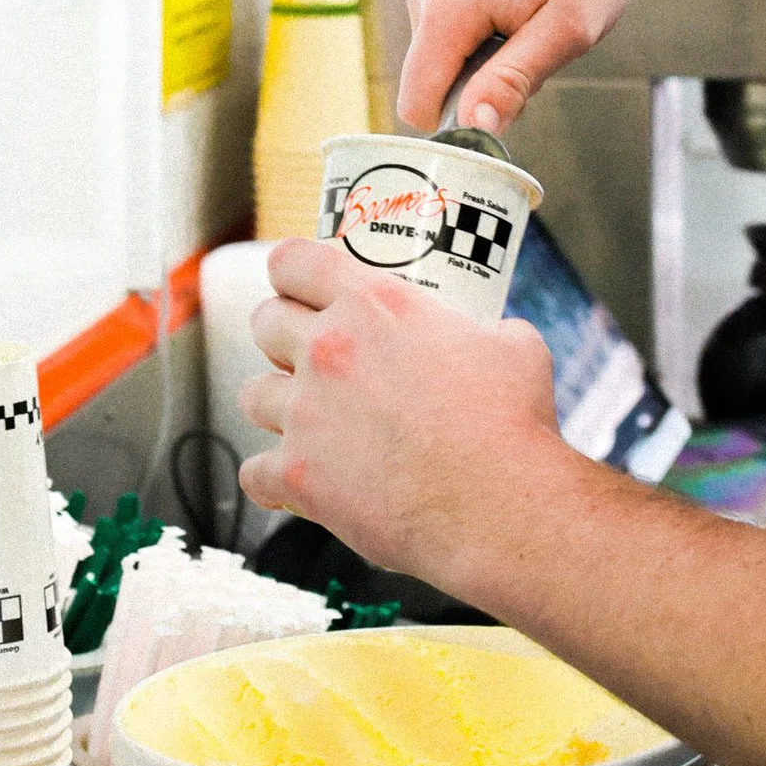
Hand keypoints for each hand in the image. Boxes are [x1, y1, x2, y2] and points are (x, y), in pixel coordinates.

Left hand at [237, 240, 570, 592]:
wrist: (496, 504)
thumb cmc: (511, 423)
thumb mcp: (513, 345)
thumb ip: (487, 329)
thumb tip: (494, 335)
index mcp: (376, 303)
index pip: (295, 261)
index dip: (291, 271)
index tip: (297, 285)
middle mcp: (329, 349)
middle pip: (265, 322)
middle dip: (281, 335)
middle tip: (307, 353)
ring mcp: (305, 413)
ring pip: (252, 394)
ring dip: (276, 404)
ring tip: (307, 420)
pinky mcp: (297, 476)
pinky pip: (254, 472)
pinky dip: (274, 479)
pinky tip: (301, 482)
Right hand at [397, 0, 689, 132]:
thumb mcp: (571, 28)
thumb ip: (515, 79)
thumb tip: (473, 124)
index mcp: (448, 1)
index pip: (417, 101)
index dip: (459, 118)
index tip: (510, 99)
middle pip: (433, 70)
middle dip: (482, 72)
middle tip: (538, 35)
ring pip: (441, 39)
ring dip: (485, 41)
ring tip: (533, 2)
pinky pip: (445, 6)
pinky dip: (481, 11)